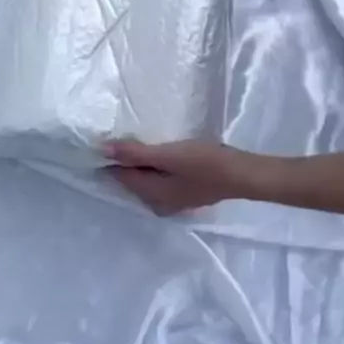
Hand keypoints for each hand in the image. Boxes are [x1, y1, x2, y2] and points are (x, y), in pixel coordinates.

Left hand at [104, 139, 255, 214]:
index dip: (110, 160)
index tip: (102, 141)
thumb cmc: (204, 163)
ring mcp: (173, 201)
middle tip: (116, 138)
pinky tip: (158, 156)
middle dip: (124, 163)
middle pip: (133, 181)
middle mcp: (157, 204)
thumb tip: (102, 150)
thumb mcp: (167, 154)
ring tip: (135, 143)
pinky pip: (159, 181)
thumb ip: (135, 153)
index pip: (121, 177)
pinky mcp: (185, 193)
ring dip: (140, 165)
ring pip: (147, 181)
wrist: (241, 174)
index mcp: (150, 195)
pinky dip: (155, 169)